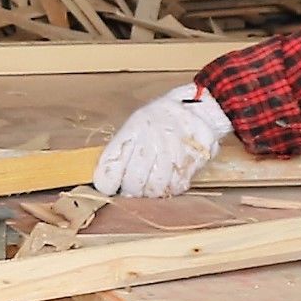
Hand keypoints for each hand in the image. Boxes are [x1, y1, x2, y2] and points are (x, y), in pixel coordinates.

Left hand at [93, 84, 232, 197]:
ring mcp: (174, 150)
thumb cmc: (158, 120)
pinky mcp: (193, 160)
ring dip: (150, 193)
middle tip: (131, 190)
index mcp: (134, 130)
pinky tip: (167, 181)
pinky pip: (177, 186)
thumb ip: (120, 151)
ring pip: (155, 187)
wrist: (196, 107)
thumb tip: (104, 180)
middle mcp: (152, 139)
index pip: (113, 163)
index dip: (106, 182)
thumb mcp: (134, 126)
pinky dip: (170, 189)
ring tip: (149, 186)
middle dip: (130, 191)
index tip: (106, 188)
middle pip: (134, 180)